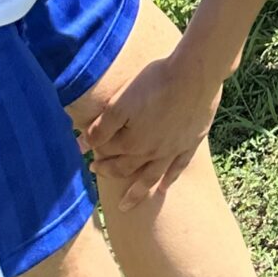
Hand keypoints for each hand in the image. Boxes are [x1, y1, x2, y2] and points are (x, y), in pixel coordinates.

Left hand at [80, 44, 226, 207]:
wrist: (195, 72)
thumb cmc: (155, 82)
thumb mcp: (120, 102)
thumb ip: (101, 127)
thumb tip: (82, 146)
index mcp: (132, 143)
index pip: (110, 152)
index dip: (98, 153)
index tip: (90, 156)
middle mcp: (152, 152)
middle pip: (127, 168)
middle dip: (110, 172)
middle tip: (99, 173)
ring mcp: (174, 149)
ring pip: (152, 177)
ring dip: (138, 191)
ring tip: (128, 204)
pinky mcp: (192, 141)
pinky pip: (179, 167)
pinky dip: (170, 179)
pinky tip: (163, 187)